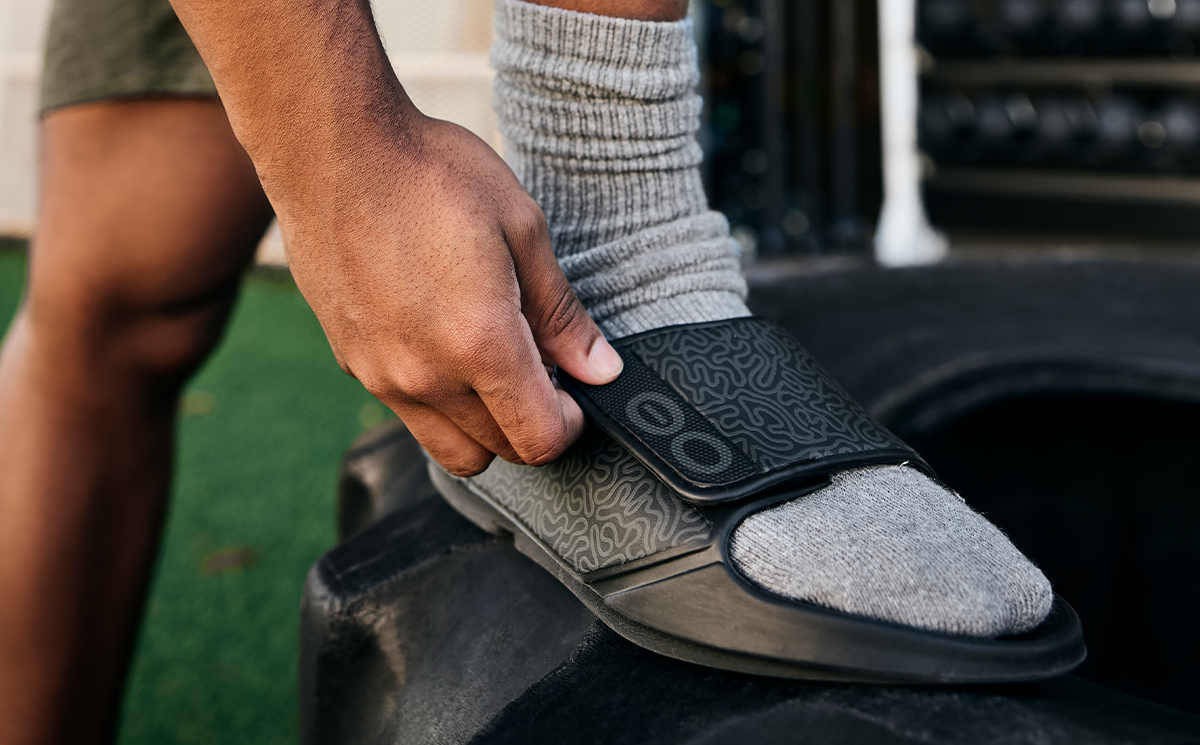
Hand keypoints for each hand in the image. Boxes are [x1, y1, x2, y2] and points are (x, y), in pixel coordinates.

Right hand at [274, 113, 621, 475]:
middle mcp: (425, 376)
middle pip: (498, 451)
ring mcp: (381, 376)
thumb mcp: (522, 229)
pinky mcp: (352, 363)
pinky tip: (444, 343)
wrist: (330, 149)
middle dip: (531, 424)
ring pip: (450, 448)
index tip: (574, 392)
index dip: (569, 424)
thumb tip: (600, 368)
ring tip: (492, 364)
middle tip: (539, 370)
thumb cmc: (430, 174)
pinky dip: (439, 402)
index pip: (539, 439)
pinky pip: (408, 412)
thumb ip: (561, 313)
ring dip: (484, 425)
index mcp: (479, 344)